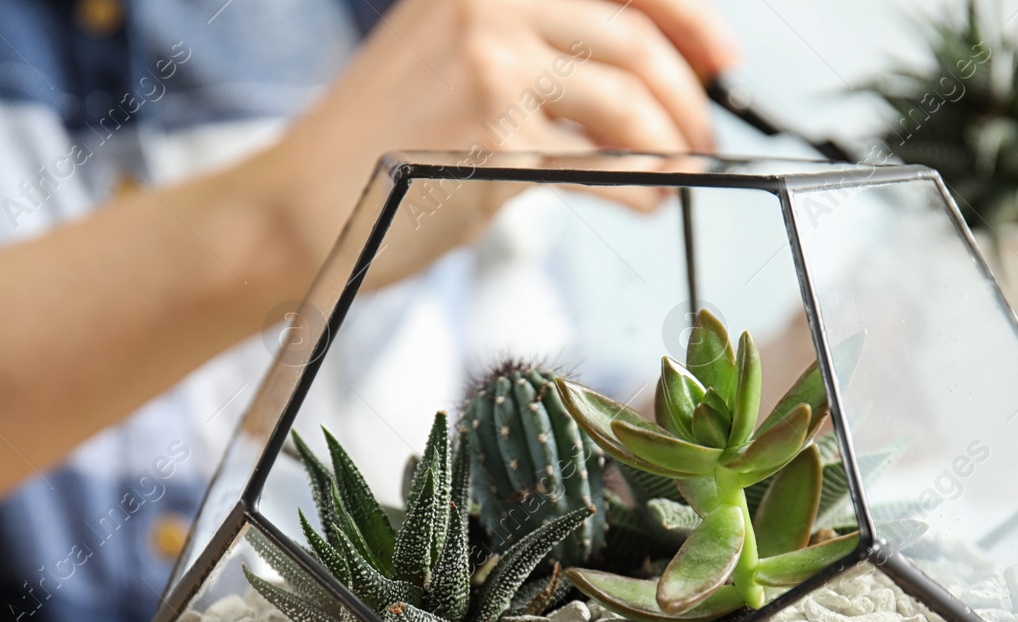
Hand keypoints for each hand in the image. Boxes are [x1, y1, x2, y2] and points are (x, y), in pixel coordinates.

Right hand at [0, 0, 739, 526]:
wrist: (297, 206)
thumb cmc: (370, 147)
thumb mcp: (445, 60)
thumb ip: (528, 50)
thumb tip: (630, 76)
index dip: (686, 16)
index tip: (720, 58)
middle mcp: (486, 7)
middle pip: (632, 38)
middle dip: (686, 95)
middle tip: (703, 133)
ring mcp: (491, 73)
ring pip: (627, 102)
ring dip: (671, 146)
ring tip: (676, 174)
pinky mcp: (496, 146)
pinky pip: (602, 166)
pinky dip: (639, 188)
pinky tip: (643, 202)